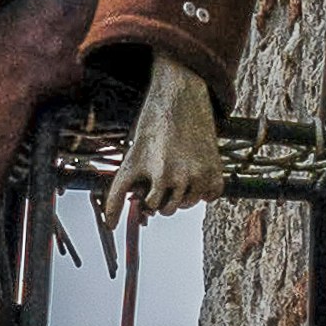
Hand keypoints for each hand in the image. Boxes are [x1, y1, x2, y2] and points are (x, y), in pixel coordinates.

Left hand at [104, 52, 223, 239]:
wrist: (180, 98)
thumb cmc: (151, 129)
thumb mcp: (130, 160)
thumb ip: (117, 194)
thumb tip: (109, 227)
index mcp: (160, 176)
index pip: (152, 206)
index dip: (147, 194)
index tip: (148, 177)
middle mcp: (184, 178)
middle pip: (171, 209)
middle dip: (163, 196)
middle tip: (162, 171)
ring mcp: (203, 175)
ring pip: (190, 203)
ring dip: (182, 192)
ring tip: (176, 166)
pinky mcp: (216, 170)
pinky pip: (211, 196)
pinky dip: (204, 189)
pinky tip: (193, 169)